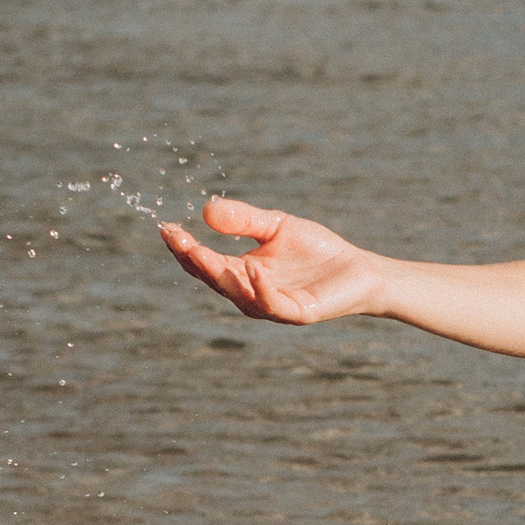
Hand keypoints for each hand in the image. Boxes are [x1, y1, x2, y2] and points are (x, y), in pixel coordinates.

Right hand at [159, 197, 386, 325]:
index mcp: (241, 274)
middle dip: (193, 260)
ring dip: (219, 275)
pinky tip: (251, 267)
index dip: (184, 247)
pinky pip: (272, 303)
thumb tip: (205, 211)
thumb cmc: (316, 251)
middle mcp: (250, 294)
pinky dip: (260, 287)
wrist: (359, 271)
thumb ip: (244, 219)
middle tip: (176, 238)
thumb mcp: (275, 226)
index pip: (205, 262)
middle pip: (213, 279)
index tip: (166, 227)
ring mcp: (271, 306)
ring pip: (237, 295)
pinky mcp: (296, 313)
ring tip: (201, 252)